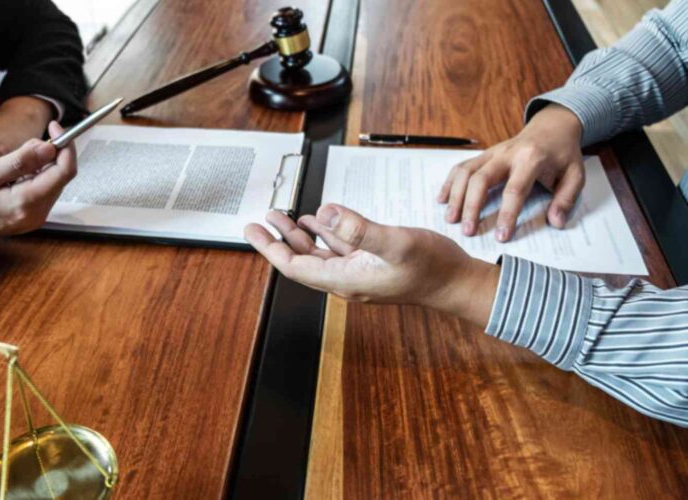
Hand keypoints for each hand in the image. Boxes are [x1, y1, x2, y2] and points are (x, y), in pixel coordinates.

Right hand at [0, 121, 75, 271]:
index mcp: (26, 202)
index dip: (65, 145)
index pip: (64, 171)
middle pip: (61, 176)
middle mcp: (36, 214)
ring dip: (44, 163)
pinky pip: (42, 190)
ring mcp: (33, 218)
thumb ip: (17, 162)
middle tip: (31, 138)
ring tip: (18, 154)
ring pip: (53, 182)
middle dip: (54, 153)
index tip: (53, 126)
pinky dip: (36, 174)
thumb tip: (48, 148)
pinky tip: (15, 169)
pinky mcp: (28, 216)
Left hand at [244, 205, 498, 325]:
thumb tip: (324, 214)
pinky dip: (323, 234)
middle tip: (261, 219)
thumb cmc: (431, 267)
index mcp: (345, 278)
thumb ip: (358, 230)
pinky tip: (317, 221)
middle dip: (278, 240)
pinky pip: (337, 248)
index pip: (294, 265)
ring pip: (317, 253)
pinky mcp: (369, 263)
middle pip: (300, 260)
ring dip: (298, 235)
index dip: (270, 248)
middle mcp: (346, 278)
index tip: (252, 230)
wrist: (455, 282)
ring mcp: (357, 271)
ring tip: (281, 216)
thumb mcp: (395, 243)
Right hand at [438, 103, 584, 241]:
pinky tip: (442, 200)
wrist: (551, 127)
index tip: (501, 236)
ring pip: (466, 173)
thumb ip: (566, 199)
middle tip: (467, 231)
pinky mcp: (483, 155)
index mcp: (531, 159)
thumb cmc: (562, 154)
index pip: (514, 190)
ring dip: (456, 196)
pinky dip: (449, 183)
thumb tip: (555, 222)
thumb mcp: (575, 175)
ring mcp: (491, 153)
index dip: (506, 214)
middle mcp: (506, 154)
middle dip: (472, 207)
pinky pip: (461, 167)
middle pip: (481, 180)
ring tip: (450, 219)